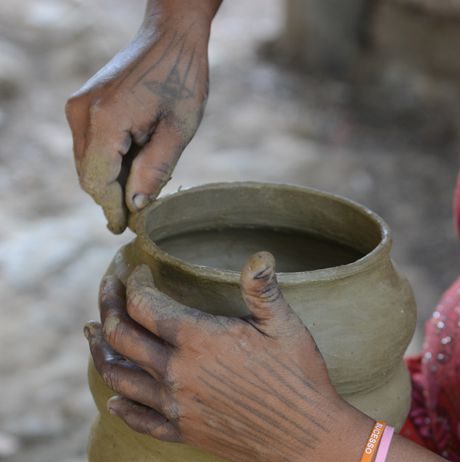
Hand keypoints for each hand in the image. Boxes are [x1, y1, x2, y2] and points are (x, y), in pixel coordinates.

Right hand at [66, 6, 213, 232]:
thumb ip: (155, 171)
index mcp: (106, 119)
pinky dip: (109, 163)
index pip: (98, 182)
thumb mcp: (178, 131)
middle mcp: (83, 113)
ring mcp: (79, 107)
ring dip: (110, 181)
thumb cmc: (182, 79)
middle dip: (111, 199)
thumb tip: (136, 207)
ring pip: (87, 164)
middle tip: (140, 215)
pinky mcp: (84, 104)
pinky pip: (90, 148)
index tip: (126, 229)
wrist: (171, 36)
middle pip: (88, 177)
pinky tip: (136, 164)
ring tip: (143, 186)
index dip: (112, 210)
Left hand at [85, 253, 350, 461]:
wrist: (307, 438)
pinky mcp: (184, 432)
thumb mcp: (286, 327)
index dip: (134, 282)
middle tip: (108, 291)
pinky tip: (114, 400)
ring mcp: (177, 406)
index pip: (144, 304)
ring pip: (119, 377)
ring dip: (99, 353)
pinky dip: (122, 408)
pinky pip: (139, 421)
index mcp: (199, 339)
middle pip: (120, 336)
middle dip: (107, 307)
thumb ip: (262, 290)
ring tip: (92, 335)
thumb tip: (259, 255)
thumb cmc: (300, 378)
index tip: (137, 271)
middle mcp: (177, 372)